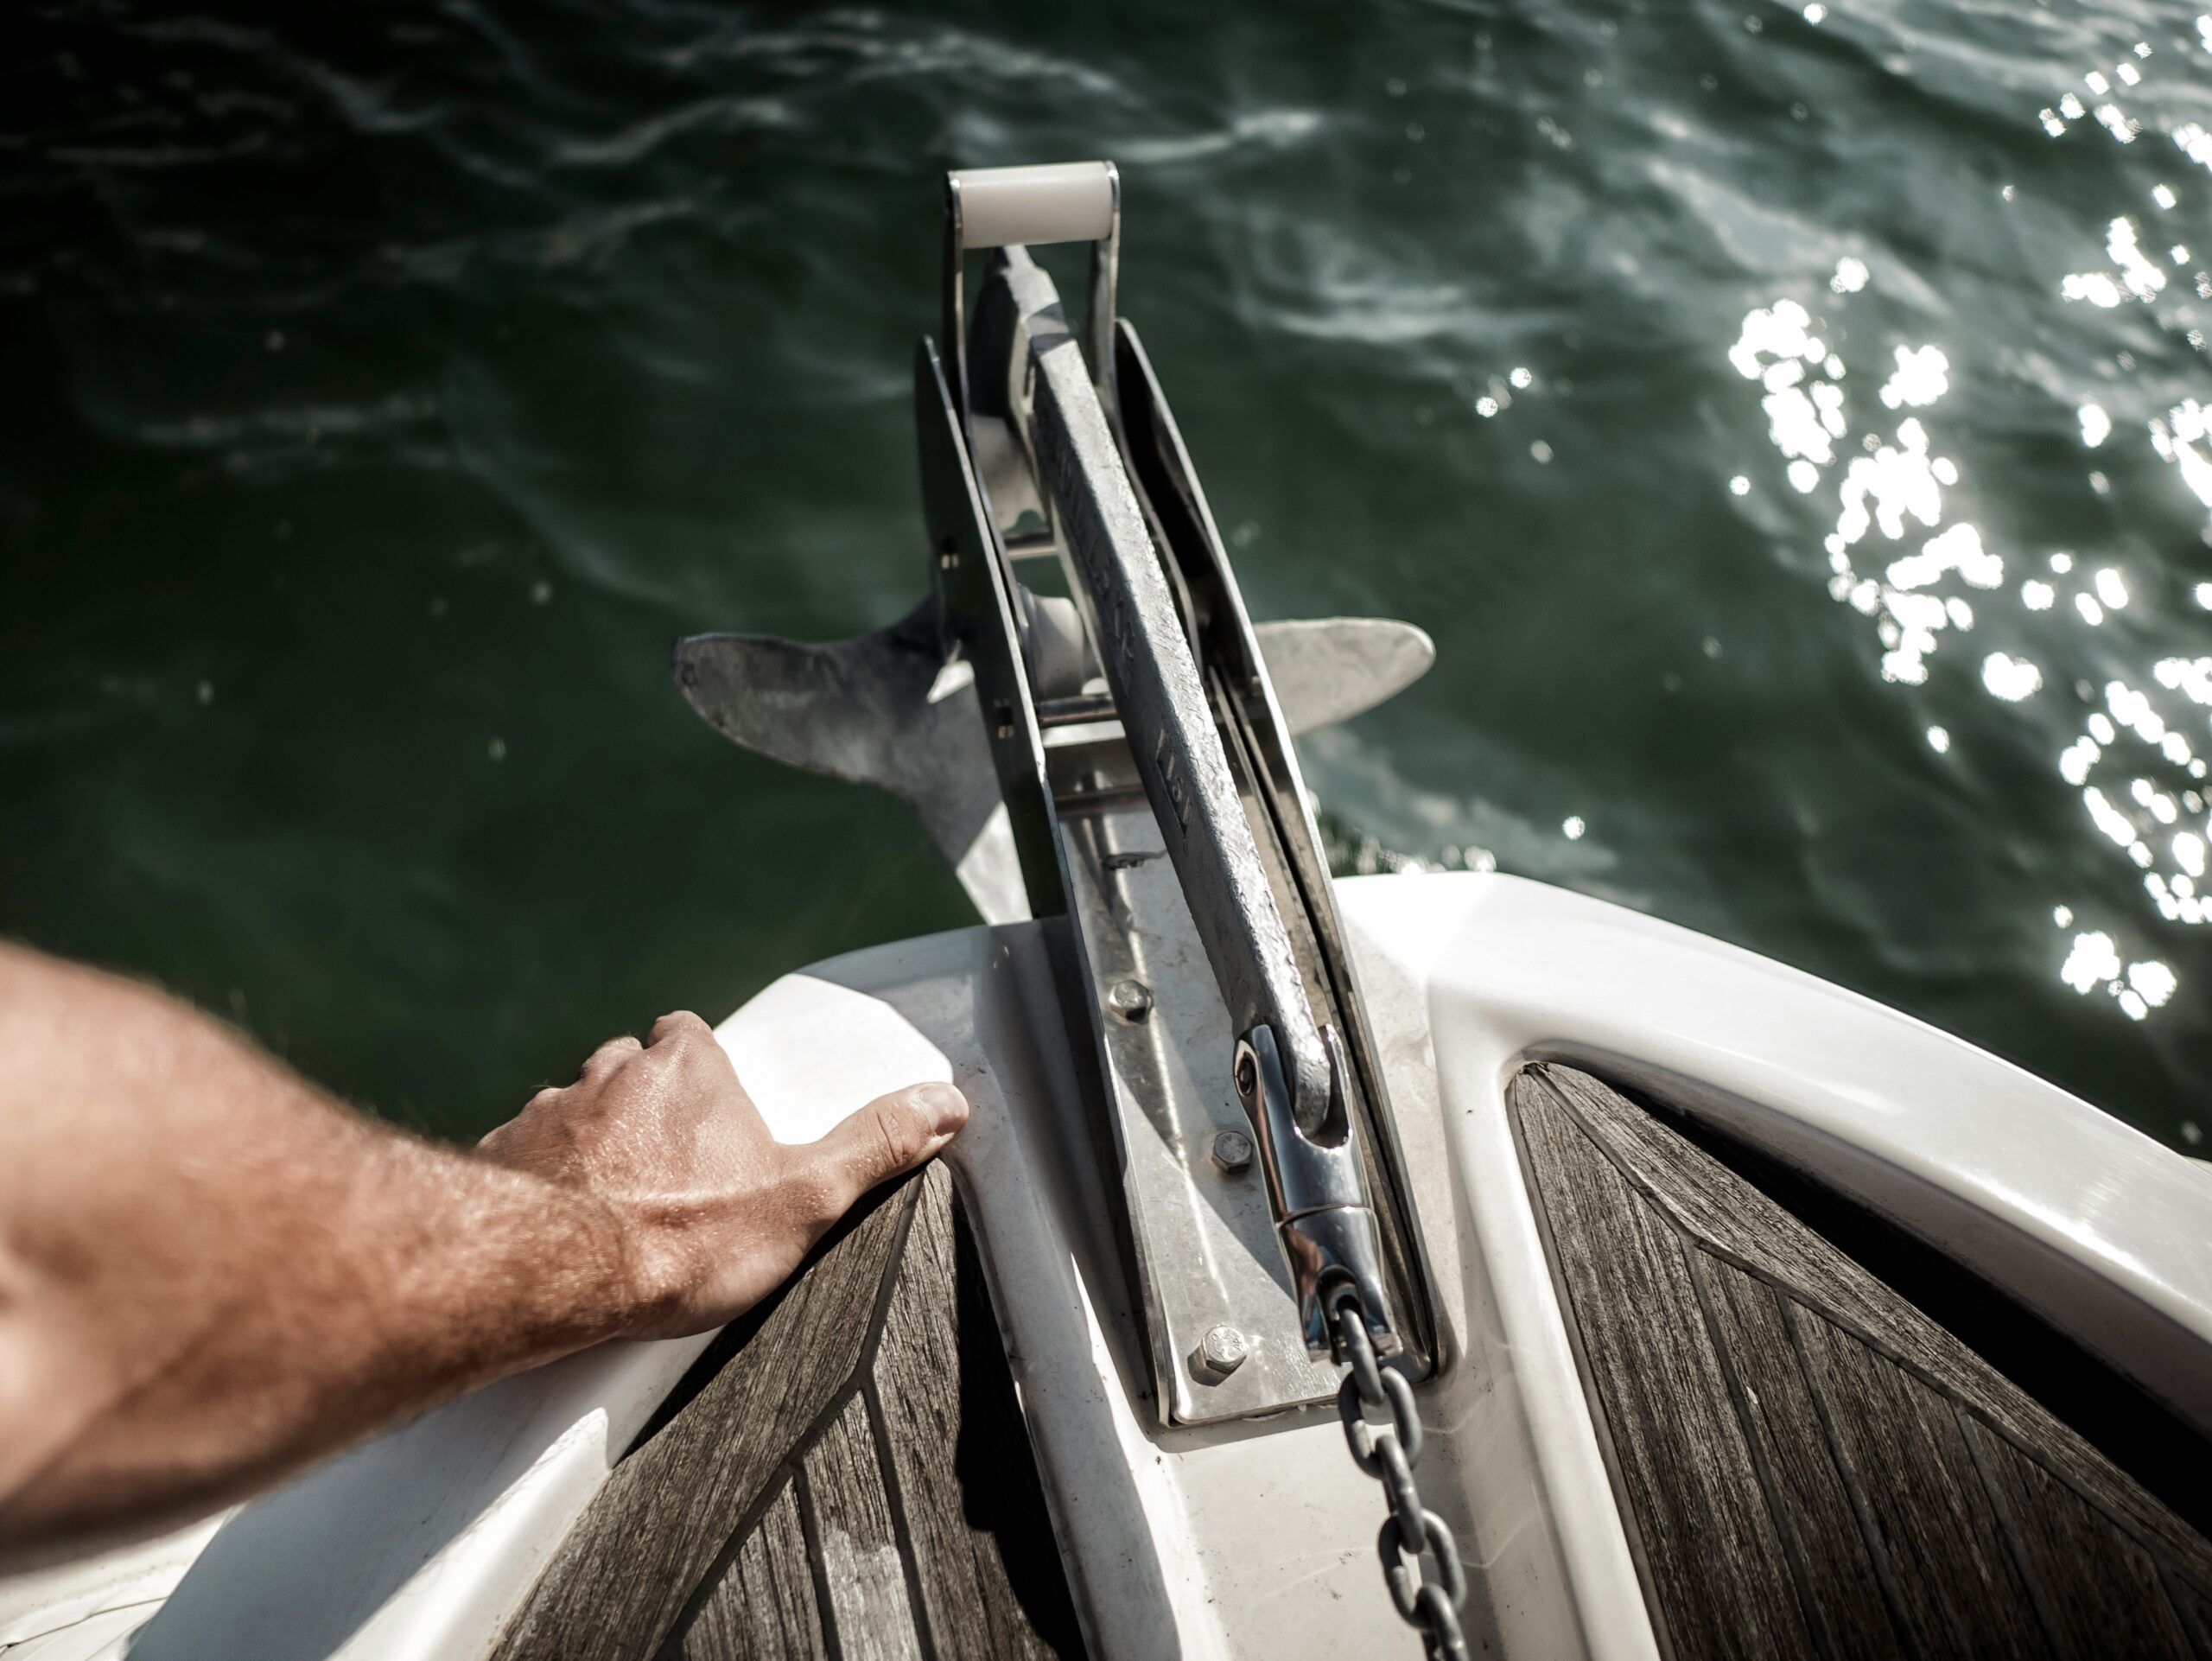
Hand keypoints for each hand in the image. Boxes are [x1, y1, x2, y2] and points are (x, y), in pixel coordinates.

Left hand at [478, 1011, 966, 1339]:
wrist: (549, 1274)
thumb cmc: (678, 1237)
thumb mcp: (805, 1197)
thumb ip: (873, 1146)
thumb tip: (942, 1106)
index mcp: (686, 1068)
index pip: (690, 1036)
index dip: (699, 1070)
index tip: (711, 1114)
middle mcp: (608, 1073)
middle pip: (627, 1070)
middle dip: (642, 1110)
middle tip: (665, 1173)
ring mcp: (545, 1112)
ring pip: (570, 1114)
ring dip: (586, 1147)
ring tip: (608, 1209)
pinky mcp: (496, 1158)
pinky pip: (519, 1160)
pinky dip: (536, 1185)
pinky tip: (552, 1232)